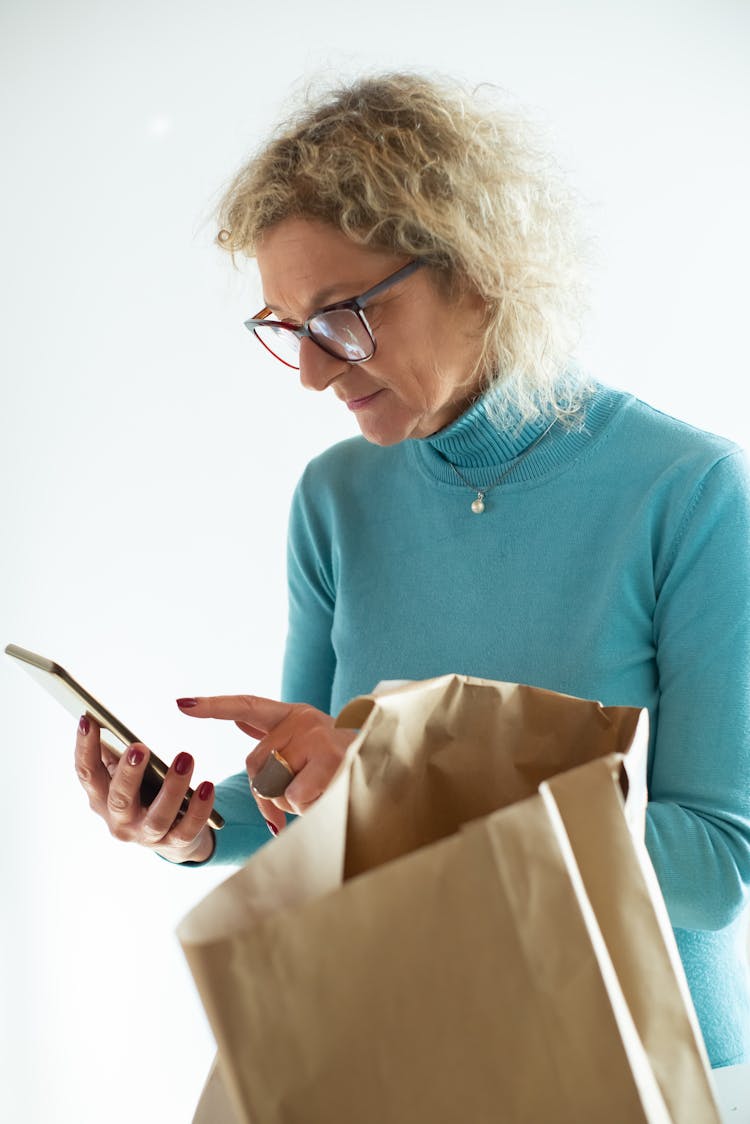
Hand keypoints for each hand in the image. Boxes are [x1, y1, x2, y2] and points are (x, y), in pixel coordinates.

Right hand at [74, 715, 215, 862]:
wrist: (171, 836)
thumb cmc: (143, 794)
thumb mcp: (125, 774)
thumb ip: (114, 752)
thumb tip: (101, 717)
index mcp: (102, 799)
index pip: (87, 773)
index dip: (84, 748)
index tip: (87, 719)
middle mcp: (119, 821)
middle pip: (119, 799)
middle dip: (128, 773)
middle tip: (139, 747)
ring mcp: (146, 835)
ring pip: (157, 816)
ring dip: (171, 787)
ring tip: (185, 758)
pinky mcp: (175, 843)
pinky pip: (188, 828)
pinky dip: (199, 808)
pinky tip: (206, 785)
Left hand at [176, 695, 355, 834]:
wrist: (391, 759)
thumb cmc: (344, 759)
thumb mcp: (308, 741)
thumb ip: (273, 733)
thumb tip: (239, 720)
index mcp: (294, 715)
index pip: (247, 705)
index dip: (213, 706)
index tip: (181, 704)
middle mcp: (304, 720)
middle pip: (256, 765)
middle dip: (269, 794)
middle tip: (297, 796)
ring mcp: (317, 738)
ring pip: (275, 786)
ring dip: (292, 803)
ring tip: (320, 792)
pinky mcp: (330, 759)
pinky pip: (295, 797)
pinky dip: (307, 808)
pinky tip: (328, 796)